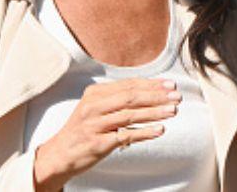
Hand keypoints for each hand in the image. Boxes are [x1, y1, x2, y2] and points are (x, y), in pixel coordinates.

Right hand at [33, 78, 179, 191]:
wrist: (60, 154)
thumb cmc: (82, 130)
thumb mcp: (94, 108)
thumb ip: (115, 99)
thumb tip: (147, 92)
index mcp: (94, 94)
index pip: (128, 85)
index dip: (151, 84)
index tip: (170, 84)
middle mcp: (93, 106)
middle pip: (130, 97)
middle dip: (156, 95)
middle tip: (176, 96)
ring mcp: (95, 124)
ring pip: (130, 114)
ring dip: (154, 112)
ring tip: (173, 110)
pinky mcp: (99, 142)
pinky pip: (126, 135)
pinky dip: (145, 132)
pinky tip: (160, 130)